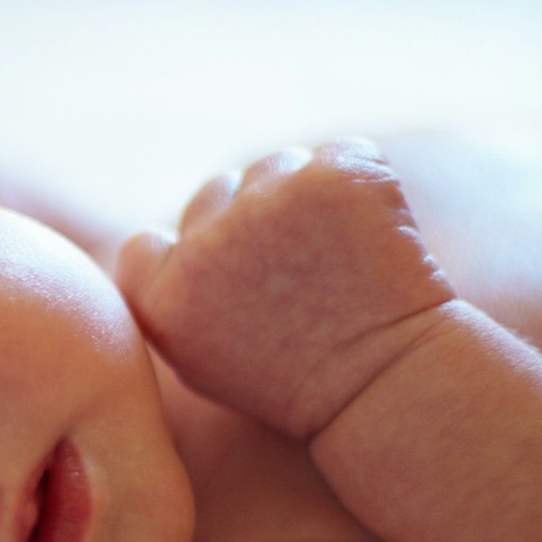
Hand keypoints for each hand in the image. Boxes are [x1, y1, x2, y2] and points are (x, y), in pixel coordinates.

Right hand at [115, 141, 455, 438]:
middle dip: (253, 218)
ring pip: (277, 165)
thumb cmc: (299, 381)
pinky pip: (339, 154)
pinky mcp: (333, 179)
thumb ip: (169, 294)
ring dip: (304, 195)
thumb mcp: (202, 358)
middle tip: (301, 272)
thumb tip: (159, 234)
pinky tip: (374, 235)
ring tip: (338, 257)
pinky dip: (358, 183)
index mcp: (165, 297)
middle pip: (218, 191)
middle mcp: (207, 246)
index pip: (148, 242)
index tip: (235, 281)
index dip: (192, 252)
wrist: (392, 386)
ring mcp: (270, 205)